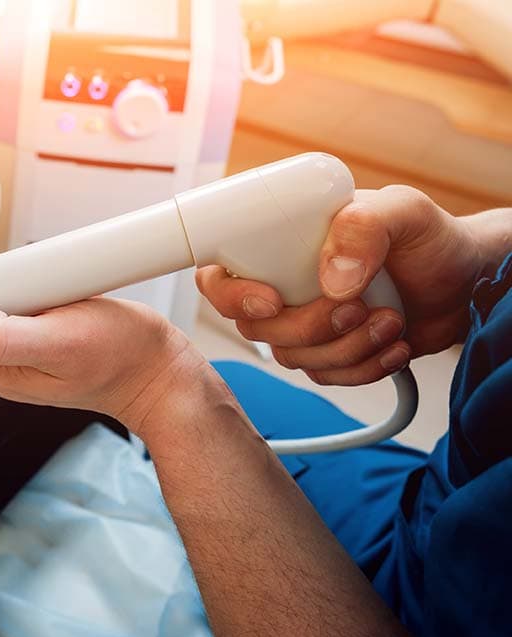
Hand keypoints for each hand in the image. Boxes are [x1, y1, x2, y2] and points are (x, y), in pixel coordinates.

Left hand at [0, 298, 208, 425]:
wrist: (155, 369)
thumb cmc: (116, 357)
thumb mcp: (59, 343)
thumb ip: (1, 338)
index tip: (6, 284)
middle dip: (0, 283)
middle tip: (42, 290)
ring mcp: (14, 349)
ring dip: (20, 282)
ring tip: (56, 295)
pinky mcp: (34, 333)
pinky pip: (18, 298)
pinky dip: (34, 286)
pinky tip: (60, 296)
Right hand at [197, 185, 483, 385]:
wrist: (465, 282)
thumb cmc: (429, 237)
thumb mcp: (403, 211)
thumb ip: (364, 227)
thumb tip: (330, 280)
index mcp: (278, 244)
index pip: (218, 275)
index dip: (230, 296)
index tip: (271, 301)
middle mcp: (281, 284)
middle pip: (254, 327)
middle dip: (307, 327)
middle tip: (356, 308)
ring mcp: (302, 321)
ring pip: (291, 357)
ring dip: (344, 348)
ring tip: (390, 321)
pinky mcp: (329, 353)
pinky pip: (324, 377)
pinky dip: (362, 368)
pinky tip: (394, 345)